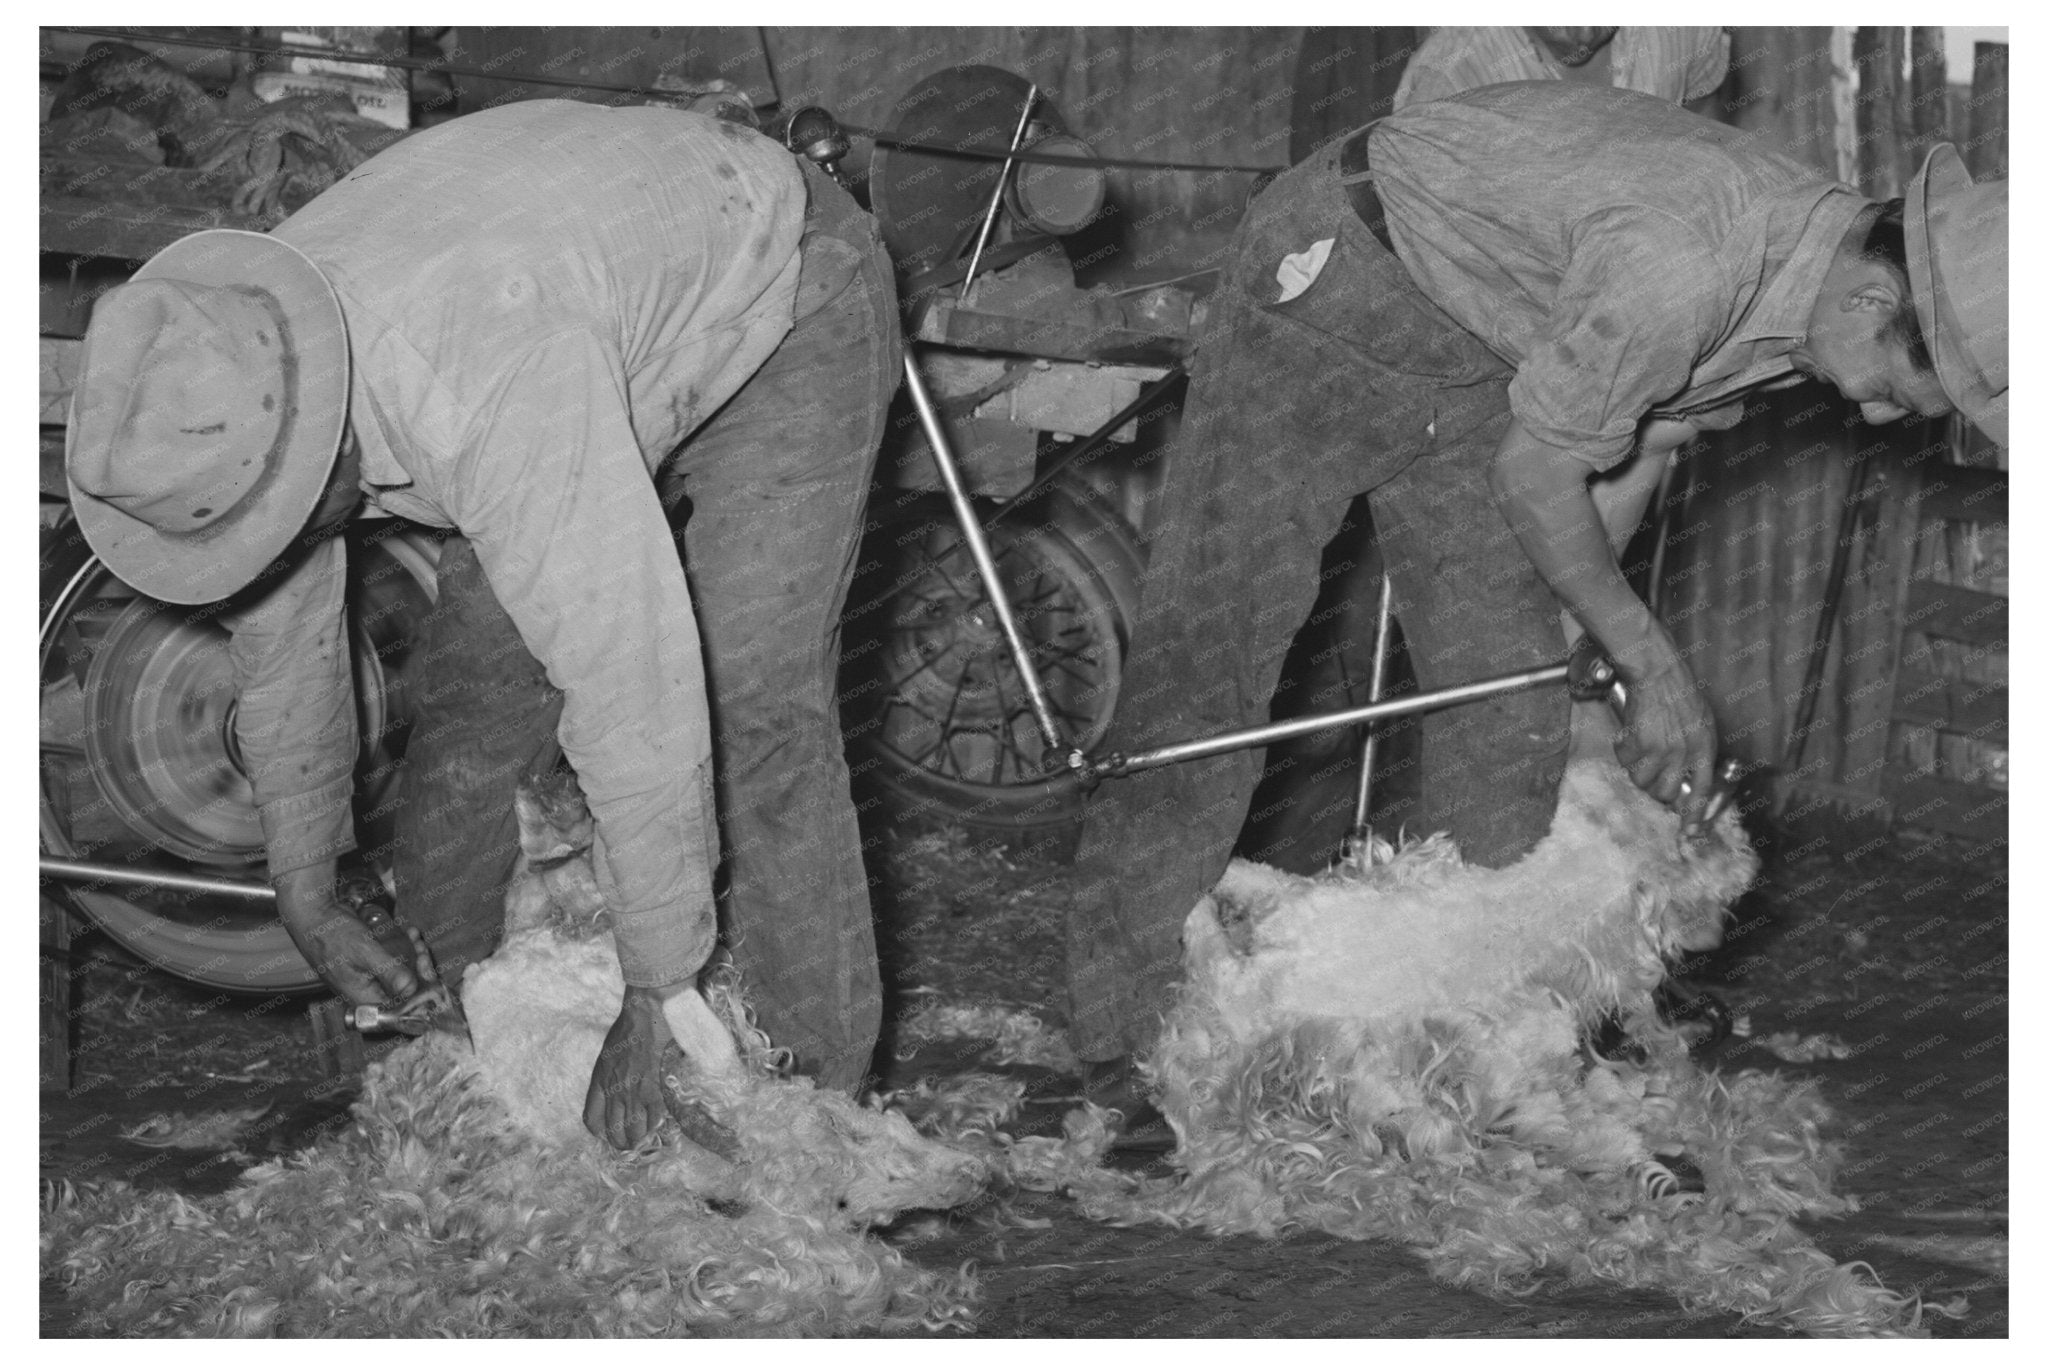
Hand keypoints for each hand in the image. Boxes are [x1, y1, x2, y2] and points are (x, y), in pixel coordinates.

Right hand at [275, 863, 419, 1006]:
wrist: (313, 913)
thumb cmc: (332, 934)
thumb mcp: (365, 952)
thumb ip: (390, 973)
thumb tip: (413, 991)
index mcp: (363, 999)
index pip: (400, 1011)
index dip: (419, 996)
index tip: (430, 976)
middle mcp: (366, 993)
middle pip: (404, 992)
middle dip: (419, 971)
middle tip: (422, 950)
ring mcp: (368, 978)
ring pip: (401, 974)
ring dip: (413, 956)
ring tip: (415, 937)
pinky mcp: (369, 964)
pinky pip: (393, 961)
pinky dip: (403, 948)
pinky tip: (409, 933)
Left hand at [584, 983, 680, 1149]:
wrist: (645, 1013)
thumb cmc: (628, 1028)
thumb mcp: (608, 1055)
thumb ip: (610, 1075)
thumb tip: (617, 1089)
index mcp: (600, 1082)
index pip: (592, 1120)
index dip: (600, 1133)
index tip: (608, 1134)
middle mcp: (614, 1092)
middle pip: (614, 1131)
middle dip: (621, 1142)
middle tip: (629, 1143)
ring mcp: (634, 1092)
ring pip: (634, 1131)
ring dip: (639, 1140)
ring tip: (644, 1141)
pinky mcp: (654, 1088)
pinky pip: (654, 1118)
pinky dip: (657, 1126)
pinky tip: (659, 1126)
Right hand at [1611, 635, 1716, 824]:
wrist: (1658, 674)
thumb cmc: (1680, 693)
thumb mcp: (1702, 722)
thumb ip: (1698, 749)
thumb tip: (1688, 775)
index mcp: (1704, 748)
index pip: (1702, 791)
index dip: (1694, 814)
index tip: (1689, 832)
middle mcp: (1684, 754)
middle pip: (1665, 794)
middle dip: (1655, 788)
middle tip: (1651, 773)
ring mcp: (1661, 750)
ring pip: (1641, 781)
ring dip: (1637, 770)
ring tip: (1638, 751)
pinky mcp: (1638, 744)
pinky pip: (1625, 761)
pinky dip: (1622, 750)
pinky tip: (1629, 735)